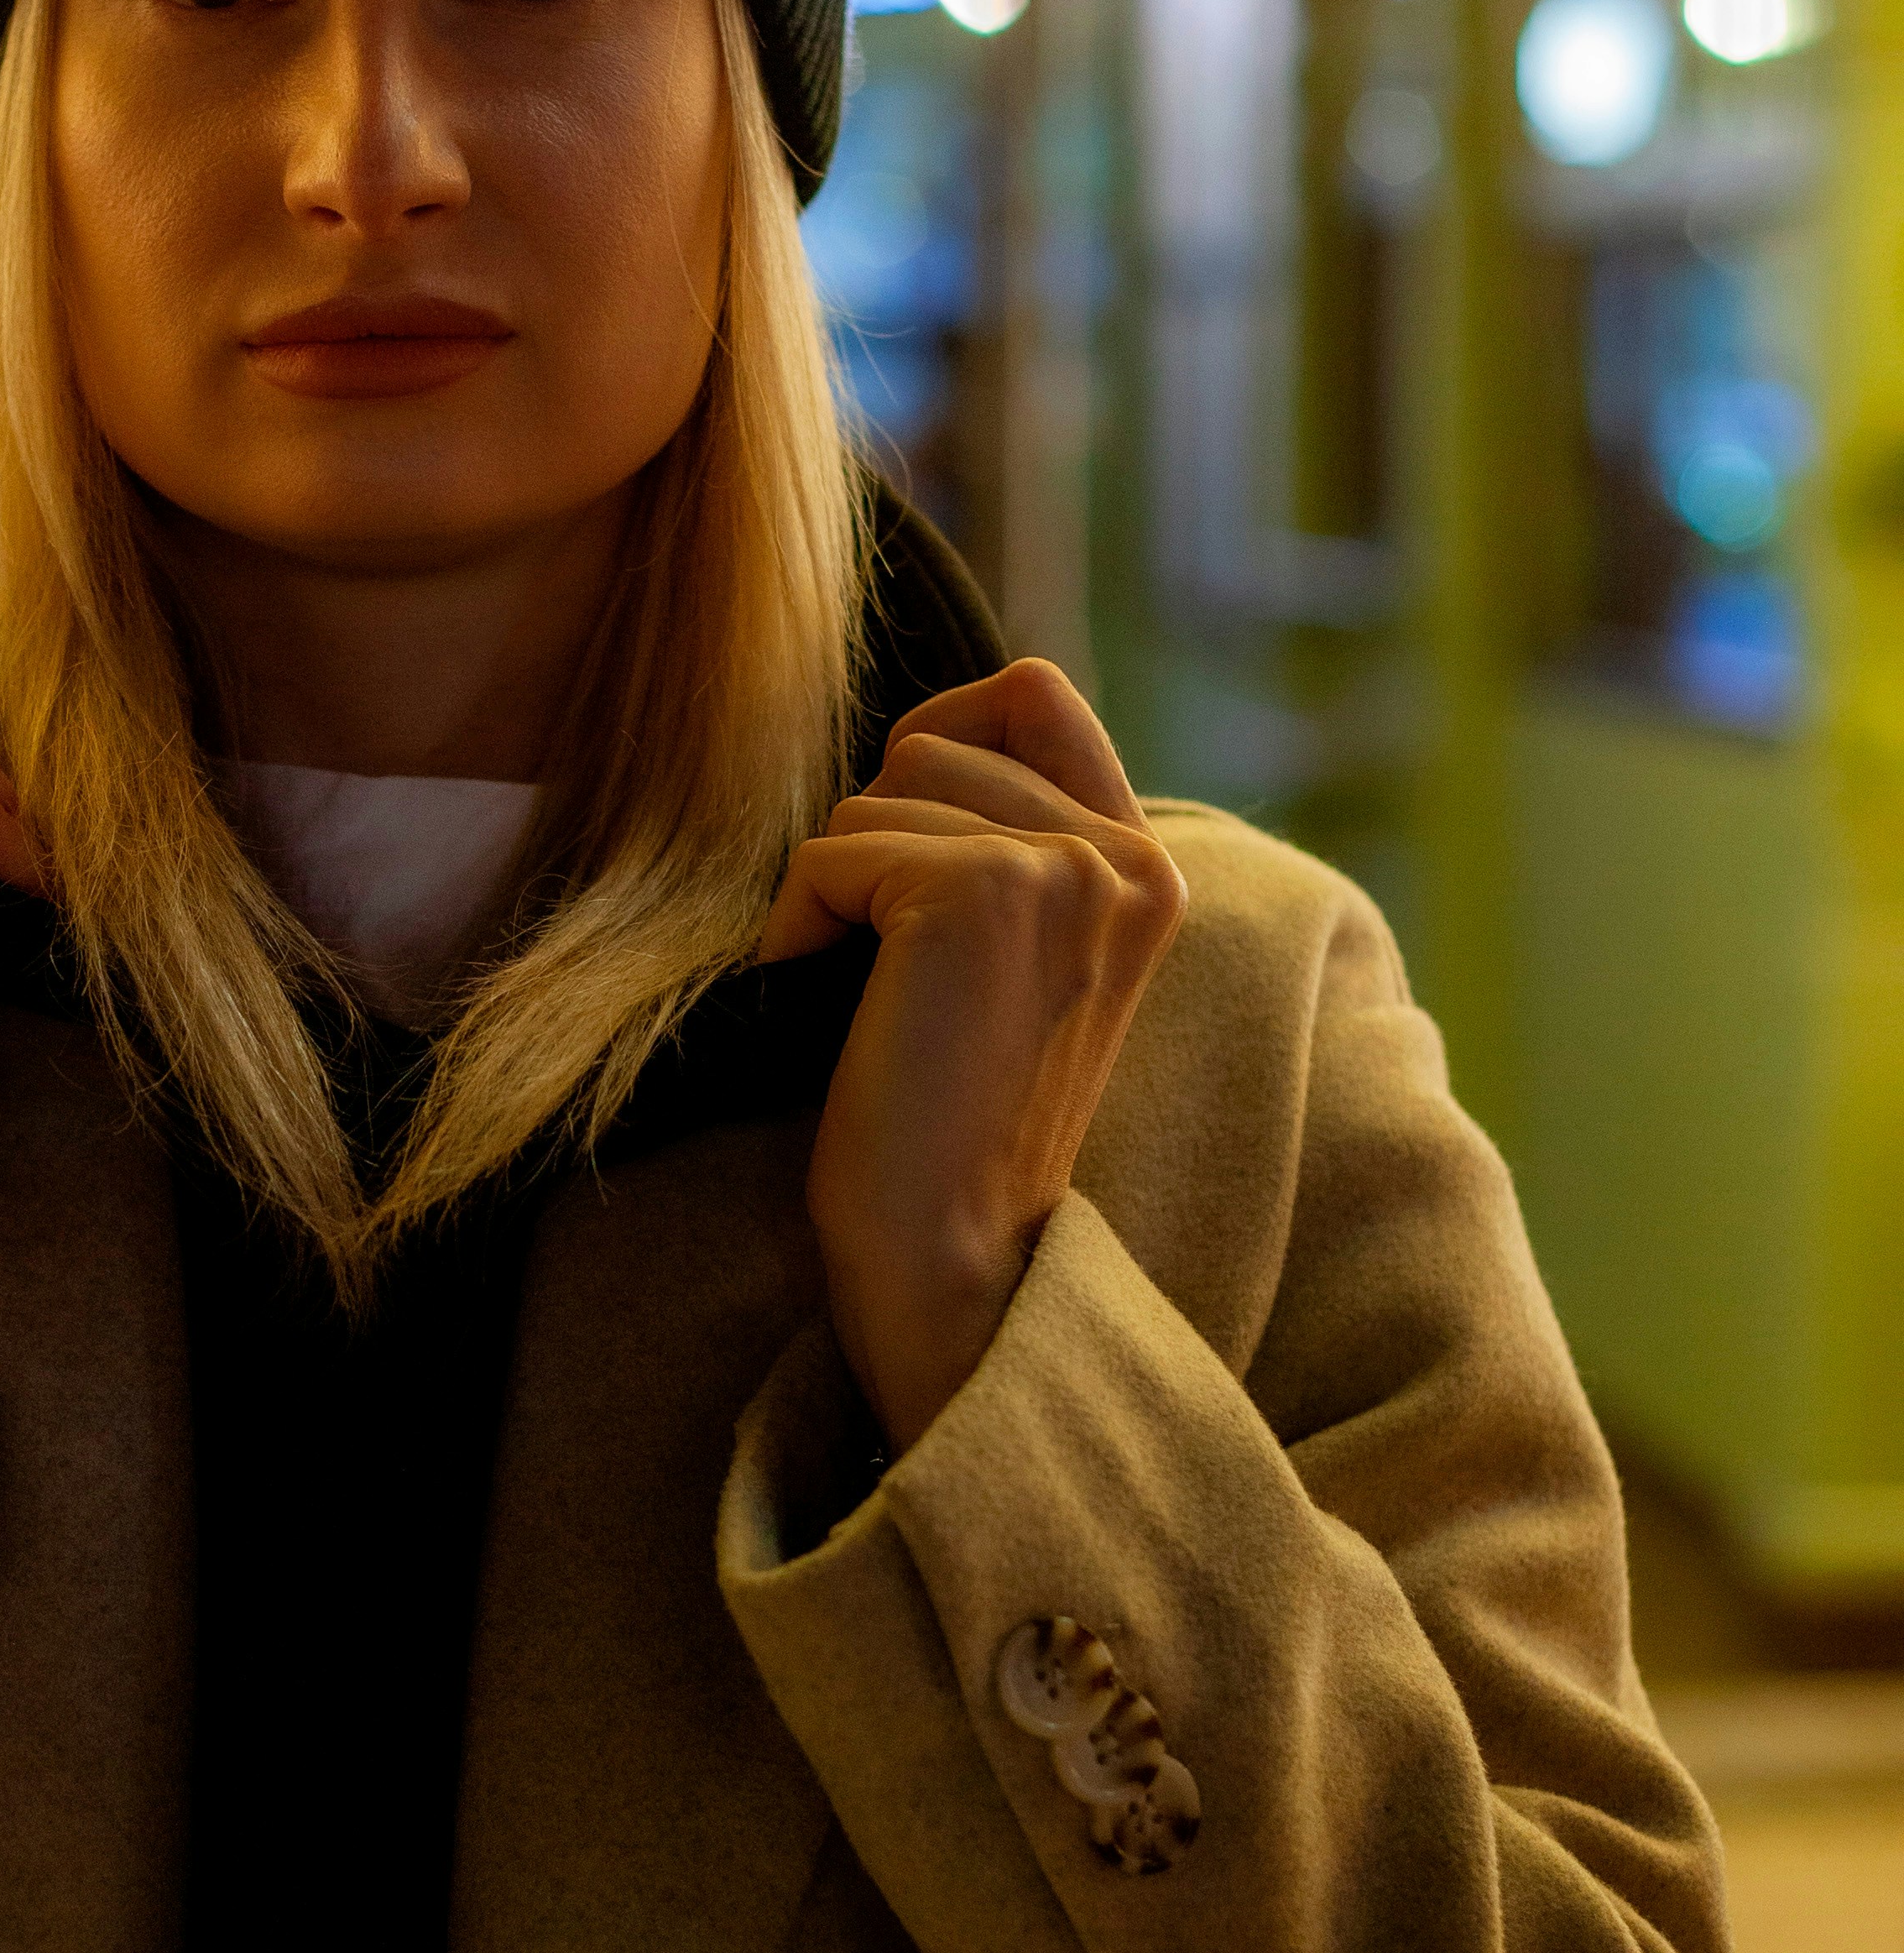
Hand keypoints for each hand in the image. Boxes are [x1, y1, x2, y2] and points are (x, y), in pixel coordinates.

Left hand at [756, 659, 1183, 1452]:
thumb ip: (1007, 838)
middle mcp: (1129, 856)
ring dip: (838, 889)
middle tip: (891, 973)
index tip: (904, 863)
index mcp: (1150, 867)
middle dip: (874, 842)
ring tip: (874, 1002)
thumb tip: (914, 737)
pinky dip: (801, 928)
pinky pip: (833, 853)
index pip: (1031, 691)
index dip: (936, 739)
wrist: (953, 1261)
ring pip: (879, 789)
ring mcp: (1066, 870)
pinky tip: (837, 1014)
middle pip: (931, 739)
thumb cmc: (949, 1117)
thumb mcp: (1014, 953)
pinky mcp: (984, 895)